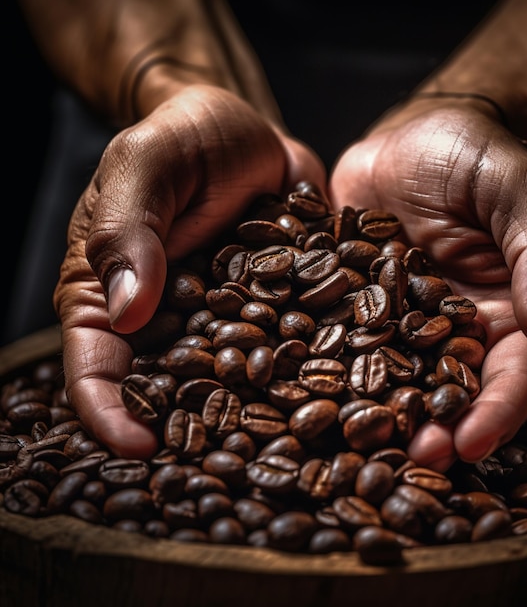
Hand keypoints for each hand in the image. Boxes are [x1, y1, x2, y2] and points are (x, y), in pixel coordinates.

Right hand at [54, 84, 325, 458]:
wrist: (244, 130)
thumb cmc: (179, 139)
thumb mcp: (146, 165)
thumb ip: (131, 230)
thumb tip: (130, 310)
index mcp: (116, 297)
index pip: (98, 369)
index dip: (110, 415)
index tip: (141, 448)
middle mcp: (174, 325)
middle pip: (173, 394)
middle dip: (196, 437)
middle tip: (231, 476)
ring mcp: (234, 324)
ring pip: (242, 384)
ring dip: (266, 418)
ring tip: (299, 448)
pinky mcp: (285, 311)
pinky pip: (299, 348)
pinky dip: (319, 371)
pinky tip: (350, 391)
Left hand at [329, 101, 526, 470]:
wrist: (413, 136)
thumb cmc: (476, 157)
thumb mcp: (518, 191)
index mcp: (504, 313)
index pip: (513, 376)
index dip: (496, 413)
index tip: (470, 444)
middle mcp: (450, 330)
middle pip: (447, 393)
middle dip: (432, 431)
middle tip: (407, 461)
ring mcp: (395, 323)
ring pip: (390, 380)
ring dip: (377, 414)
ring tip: (354, 444)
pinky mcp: (350, 306)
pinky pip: (336, 341)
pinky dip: (323, 368)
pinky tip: (302, 389)